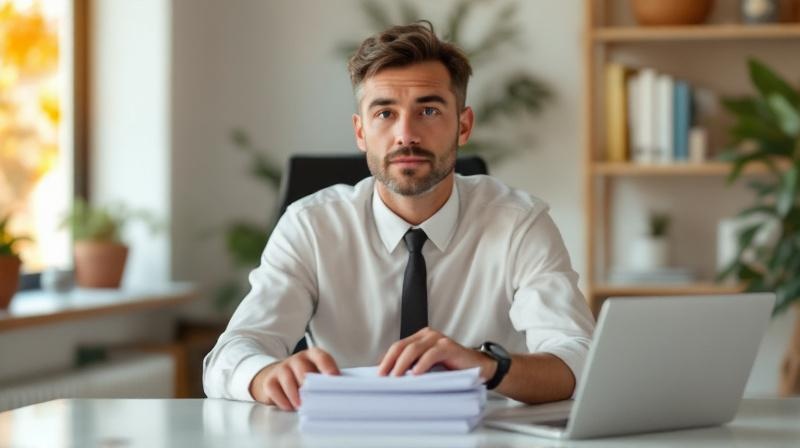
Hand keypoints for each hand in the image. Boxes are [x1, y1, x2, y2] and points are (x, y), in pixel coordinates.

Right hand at [249, 347, 339, 410]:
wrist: (279, 377)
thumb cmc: (305, 378)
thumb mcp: (316, 375)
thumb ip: (325, 381)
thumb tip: (336, 394)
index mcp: (313, 355)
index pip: (322, 358)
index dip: (328, 367)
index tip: (334, 378)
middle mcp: (298, 359)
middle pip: (303, 369)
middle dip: (309, 384)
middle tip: (316, 397)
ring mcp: (282, 368)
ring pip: (288, 379)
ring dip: (295, 395)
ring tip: (301, 406)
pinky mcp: (270, 380)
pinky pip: (274, 390)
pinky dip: (282, 400)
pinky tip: (289, 407)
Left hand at [377, 327, 496, 379]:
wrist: (478, 367)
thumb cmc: (452, 368)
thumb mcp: (428, 366)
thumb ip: (413, 367)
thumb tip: (392, 378)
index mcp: (420, 338)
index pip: (398, 346)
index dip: (386, 359)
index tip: (378, 373)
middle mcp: (428, 335)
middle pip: (402, 346)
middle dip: (390, 361)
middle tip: (383, 375)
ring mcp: (438, 339)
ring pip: (414, 348)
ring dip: (402, 363)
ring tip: (396, 376)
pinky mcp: (448, 346)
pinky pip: (432, 354)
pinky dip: (422, 364)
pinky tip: (416, 373)